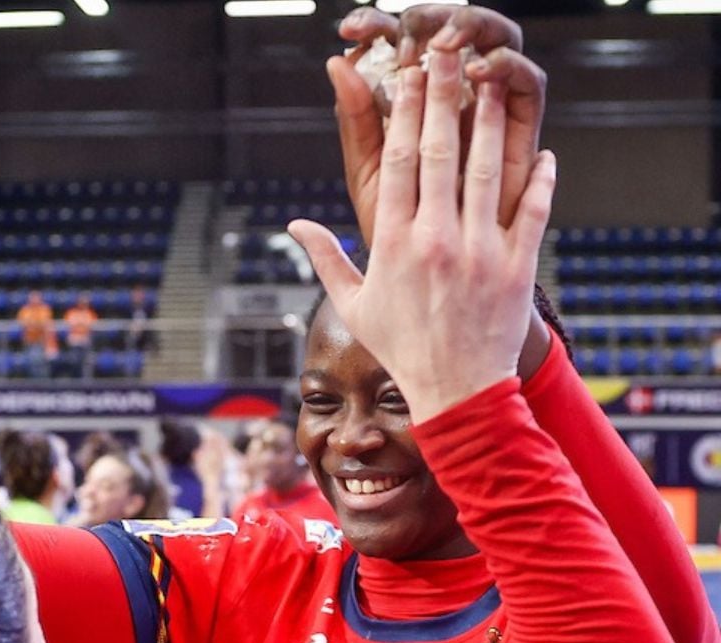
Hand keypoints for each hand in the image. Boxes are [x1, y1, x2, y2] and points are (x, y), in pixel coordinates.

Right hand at [292, 50, 556, 423]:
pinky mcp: (518, 266)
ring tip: (492, 81)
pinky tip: (543, 151)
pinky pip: (531, 211)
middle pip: (438, 152)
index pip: (397, 163)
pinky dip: (539, 180)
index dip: (402, 114)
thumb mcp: (353, 303)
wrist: (457, 392)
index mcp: (393, 244)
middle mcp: (435, 239)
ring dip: (489, 122)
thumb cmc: (401, 348)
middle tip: (446, 54)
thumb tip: (294, 225)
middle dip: (442, 97)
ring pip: (485, 171)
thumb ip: (325, 258)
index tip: (405, 78)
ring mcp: (480, 251)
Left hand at [332, 5, 543, 243]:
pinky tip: (484, 71)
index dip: (375, 26)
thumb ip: (356, 119)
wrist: (432, 273)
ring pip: (494, 41)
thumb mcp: (367, 169)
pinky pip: (528, 84)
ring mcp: (490, 103)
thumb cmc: (394, 222)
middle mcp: (453, 90)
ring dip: (471, 33)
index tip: (352, 27)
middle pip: (448, 27)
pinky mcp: (522, 126)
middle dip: (427, 20)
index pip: (394, 39)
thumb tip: (336, 63)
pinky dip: (511, 70)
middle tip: (405, 29)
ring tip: (444, 45)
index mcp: (408, 94)